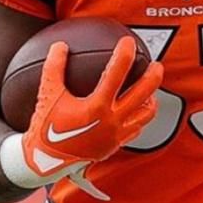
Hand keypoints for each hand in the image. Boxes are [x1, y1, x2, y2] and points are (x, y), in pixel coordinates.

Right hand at [20, 38, 161, 192]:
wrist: (45, 161)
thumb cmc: (45, 127)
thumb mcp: (47, 94)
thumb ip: (54, 67)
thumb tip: (60, 45)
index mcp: (97, 107)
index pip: (116, 73)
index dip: (124, 54)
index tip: (127, 41)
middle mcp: (111, 121)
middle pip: (143, 94)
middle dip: (153, 76)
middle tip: (156, 65)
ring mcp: (116, 135)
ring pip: (145, 115)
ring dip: (151, 99)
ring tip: (150, 90)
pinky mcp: (115, 145)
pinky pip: (135, 129)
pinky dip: (138, 117)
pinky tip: (134, 111)